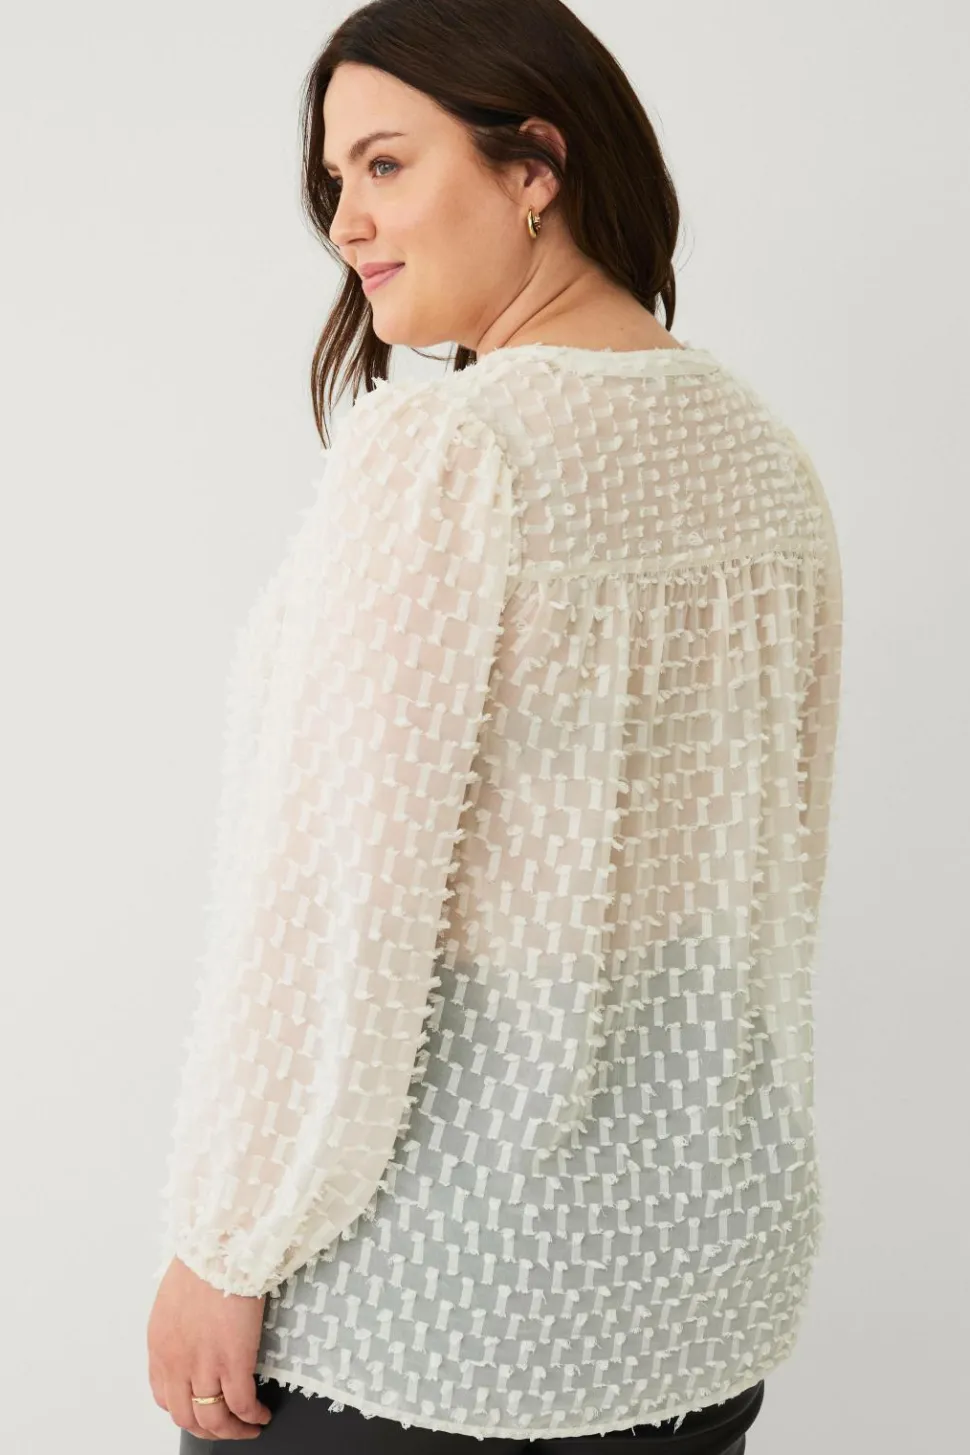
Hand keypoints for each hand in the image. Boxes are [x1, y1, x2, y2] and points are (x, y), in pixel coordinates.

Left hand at [147, 1255, 272, 1440]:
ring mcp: (204, 1365)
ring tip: (248, 1428)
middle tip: (225, 1429)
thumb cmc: (203, 1260)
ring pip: (213, 1419)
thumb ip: (177, 1327)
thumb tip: (193, 1337)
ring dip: (232, 1431)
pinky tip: (261, 1414)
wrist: (220, 1246)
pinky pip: (241, 1404)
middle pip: (187, 1417)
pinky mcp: (233, 1361)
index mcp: (160, 1346)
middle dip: (208, 1431)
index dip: (185, 1409)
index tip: (201, 1408)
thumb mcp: (173, 1299)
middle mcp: (177, 1363)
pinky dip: (251, 1416)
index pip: (164, 1397)